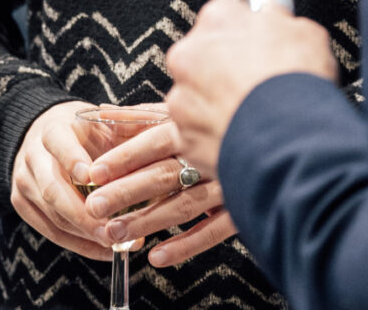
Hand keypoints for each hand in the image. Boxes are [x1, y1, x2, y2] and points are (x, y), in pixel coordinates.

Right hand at [9, 101, 111, 260]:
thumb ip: (126, 127)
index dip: (73, 160)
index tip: (92, 178)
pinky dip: (79, 245)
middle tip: (112, 230)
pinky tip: (105, 250)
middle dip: (83, 215)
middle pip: (53, 189)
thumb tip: (156, 138)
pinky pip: (51, 232)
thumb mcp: (102, 120)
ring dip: (85, 234)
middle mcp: (33, 155)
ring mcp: (24, 181)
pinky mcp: (21, 203)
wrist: (44, 134)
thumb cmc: (84, 130)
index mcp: (53, 128)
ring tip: (117, 244)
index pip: (58, 142)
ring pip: (52, 215)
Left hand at [74, 117, 238, 269]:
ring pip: (183, 205)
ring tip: (114, 233)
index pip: (153, 141)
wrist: (273, 135)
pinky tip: (157, 257)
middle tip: (94, 207)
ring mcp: (228, 183)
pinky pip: (213, 231)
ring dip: (147, 221)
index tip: (94, 173)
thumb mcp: (179, 112)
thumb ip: (142, 115)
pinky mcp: (242, 208)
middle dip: (125, 192)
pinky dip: (185, 245)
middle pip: (163, 175)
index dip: (123, 157)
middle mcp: (211, 154)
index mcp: (194, 127)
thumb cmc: (215, 122)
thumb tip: (102, 110)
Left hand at [165, 0, 338, 174]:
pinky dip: (213, 136)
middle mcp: (189, 54)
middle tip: (254, 84)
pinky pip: (195, 133)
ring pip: (195, 96)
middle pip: (202, 55)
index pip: (225, 15)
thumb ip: (281, 16)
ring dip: (215, 103)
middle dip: (223, 68)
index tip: (258, 46)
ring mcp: (182, 97)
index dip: (245, 34)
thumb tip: (277, 9)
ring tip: (250, 116)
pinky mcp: (184, 137)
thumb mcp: (305, 32)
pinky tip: (239, 137)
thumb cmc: (296, 82)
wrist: (290, 139)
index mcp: (217, 19)